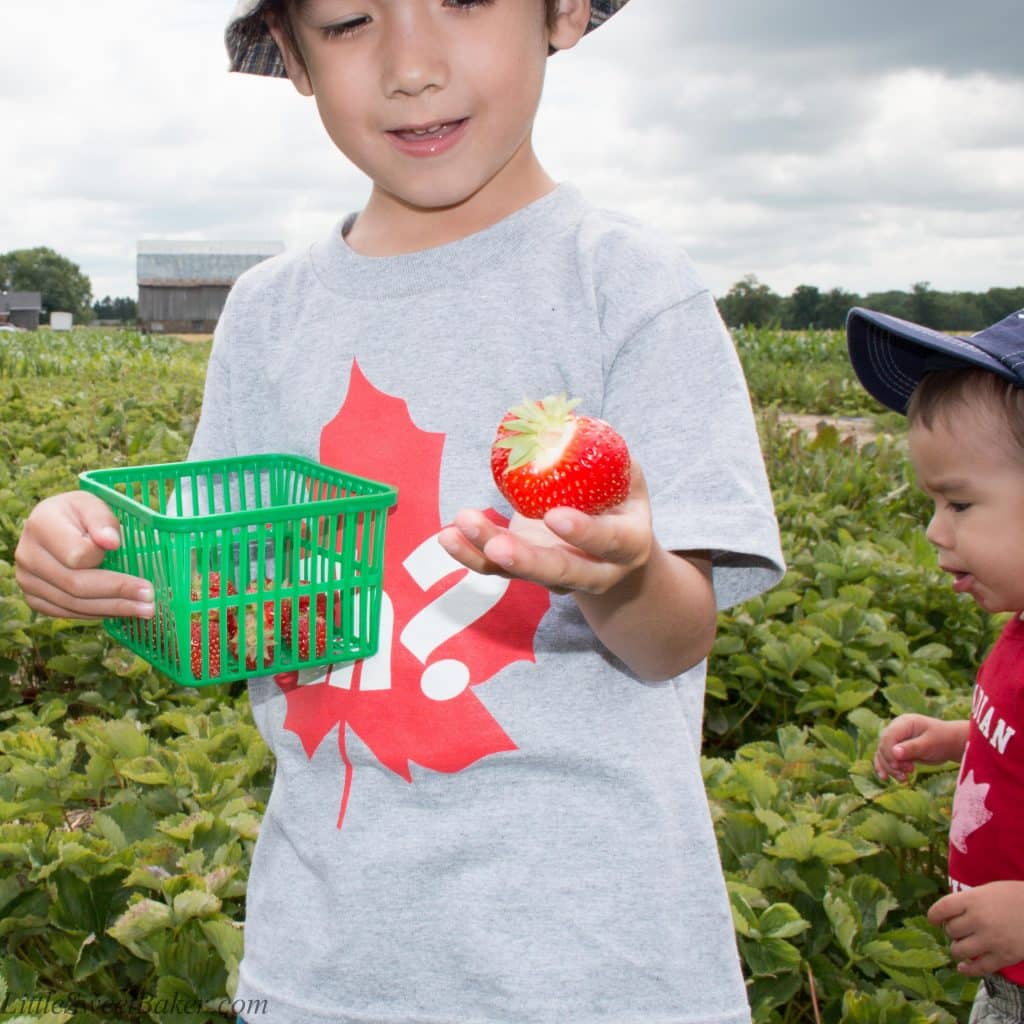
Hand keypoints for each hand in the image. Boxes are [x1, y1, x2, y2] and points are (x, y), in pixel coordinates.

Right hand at [14, 491, 154, 619]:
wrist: (55, 524)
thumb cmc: (79, 513)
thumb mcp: (93, 504)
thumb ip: (102, 520)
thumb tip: (111, 542)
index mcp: (41, 525)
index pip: (76, 554)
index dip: (102, 557)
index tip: (124, 553)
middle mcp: (28, 555)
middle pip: (76, 585)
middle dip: (118, 593)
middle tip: (150, 600)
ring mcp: (27, 580)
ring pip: (74, 604)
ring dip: (113, 609)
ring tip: (145, 610)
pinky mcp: (34, 598)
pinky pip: (68, 612)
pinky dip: (98, 613)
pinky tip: (122, 610)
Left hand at [437, 463, 651, 594]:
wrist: (613, 550)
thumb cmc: (619, 500)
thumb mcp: (626, 476)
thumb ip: (606, 453)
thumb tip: (569, 419)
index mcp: (627, 545)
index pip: (608, 541)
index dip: (584, 532)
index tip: (554, 515)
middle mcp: (595, 571)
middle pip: (560, 573)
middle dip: (527, 559)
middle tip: (497, 546)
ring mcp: (558, 577)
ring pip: (521, 573)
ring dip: (485, 553)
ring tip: (458, 527)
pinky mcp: (527, 573)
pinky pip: (496, 570)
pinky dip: (470, 553)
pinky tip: (449, 535)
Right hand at [874, 713, 967, 781]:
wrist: (949, 743)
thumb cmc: (942, 740)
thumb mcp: (930, 744)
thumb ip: (912, 748)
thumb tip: (894, 753)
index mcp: (903, 723)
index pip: (888, 737)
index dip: (889, 752)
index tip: (898, 766)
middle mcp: (896, 730)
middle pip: (883, 747)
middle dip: (892, 762)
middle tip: (909, 771)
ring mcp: (895, 740)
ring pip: (883, 755)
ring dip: (890, 768)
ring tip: (904, 778)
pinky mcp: (896, 750)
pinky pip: (885, 759)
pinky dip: (886, 768)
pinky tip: (886, 778)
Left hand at [929, 881, 1023, 975]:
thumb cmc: (1016, 896)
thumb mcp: (989, 890)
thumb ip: (969, 901)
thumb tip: (950, 911)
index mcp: (973, 900)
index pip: (942, 909)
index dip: (933, 916)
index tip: (933, 920)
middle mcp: (978, 920)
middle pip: (950, 931)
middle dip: (951, 932)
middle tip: (958, 931)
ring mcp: (991, 940)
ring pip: (959, 951)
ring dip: (957, 950)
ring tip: (961, 947)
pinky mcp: (1004, 957)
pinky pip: (979, 968)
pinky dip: (968, 970)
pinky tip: (964, 968)